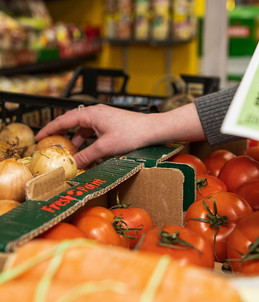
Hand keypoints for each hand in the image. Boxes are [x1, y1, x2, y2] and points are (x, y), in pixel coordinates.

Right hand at [35, 102, 204, 168]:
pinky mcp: (111, 125)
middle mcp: (95, 114)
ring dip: (78, 142)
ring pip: (84, 130)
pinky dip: (89, 142)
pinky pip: (94, 133)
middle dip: (63, 136)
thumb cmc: (131, 133)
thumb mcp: (106, 147)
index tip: (38, 138)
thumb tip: (74, 164)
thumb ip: (88, 155)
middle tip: (53, 147)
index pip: (64, 120)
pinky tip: (90, 153)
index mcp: (91, 114)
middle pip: (73, 124)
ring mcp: (104, 119)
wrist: (152, 129)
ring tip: (72, 155)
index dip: (49, 129)